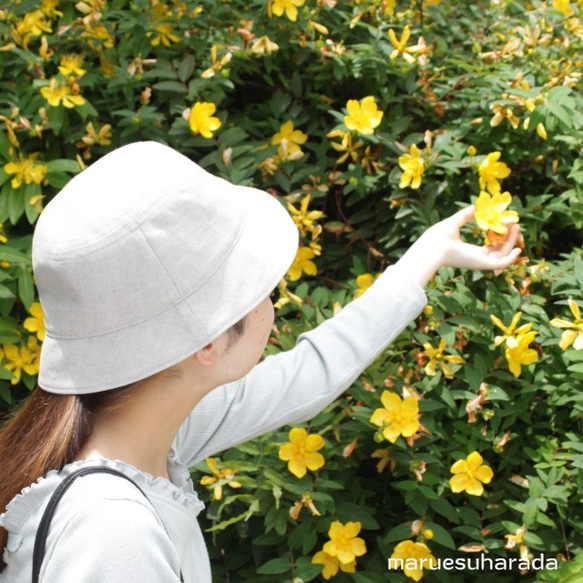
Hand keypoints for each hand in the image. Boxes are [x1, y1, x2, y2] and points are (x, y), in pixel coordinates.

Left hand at [396, 206, 521, 286]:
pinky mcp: (482, 264)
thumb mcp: (453, 223)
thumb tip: (474, 207)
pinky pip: (501, 264)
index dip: (499, 236)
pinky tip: (518, 249)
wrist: (432, 247)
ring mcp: (480, 262)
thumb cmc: (438, 237)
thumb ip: (464, 216)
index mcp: (469, 251)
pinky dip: (511, 259)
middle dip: (509, 238)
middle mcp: (476, 258)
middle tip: (515, 224)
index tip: (506, 224)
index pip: (489, 247)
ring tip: (517, 227)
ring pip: (502, 255)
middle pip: (498, 250)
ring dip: (512, 242)